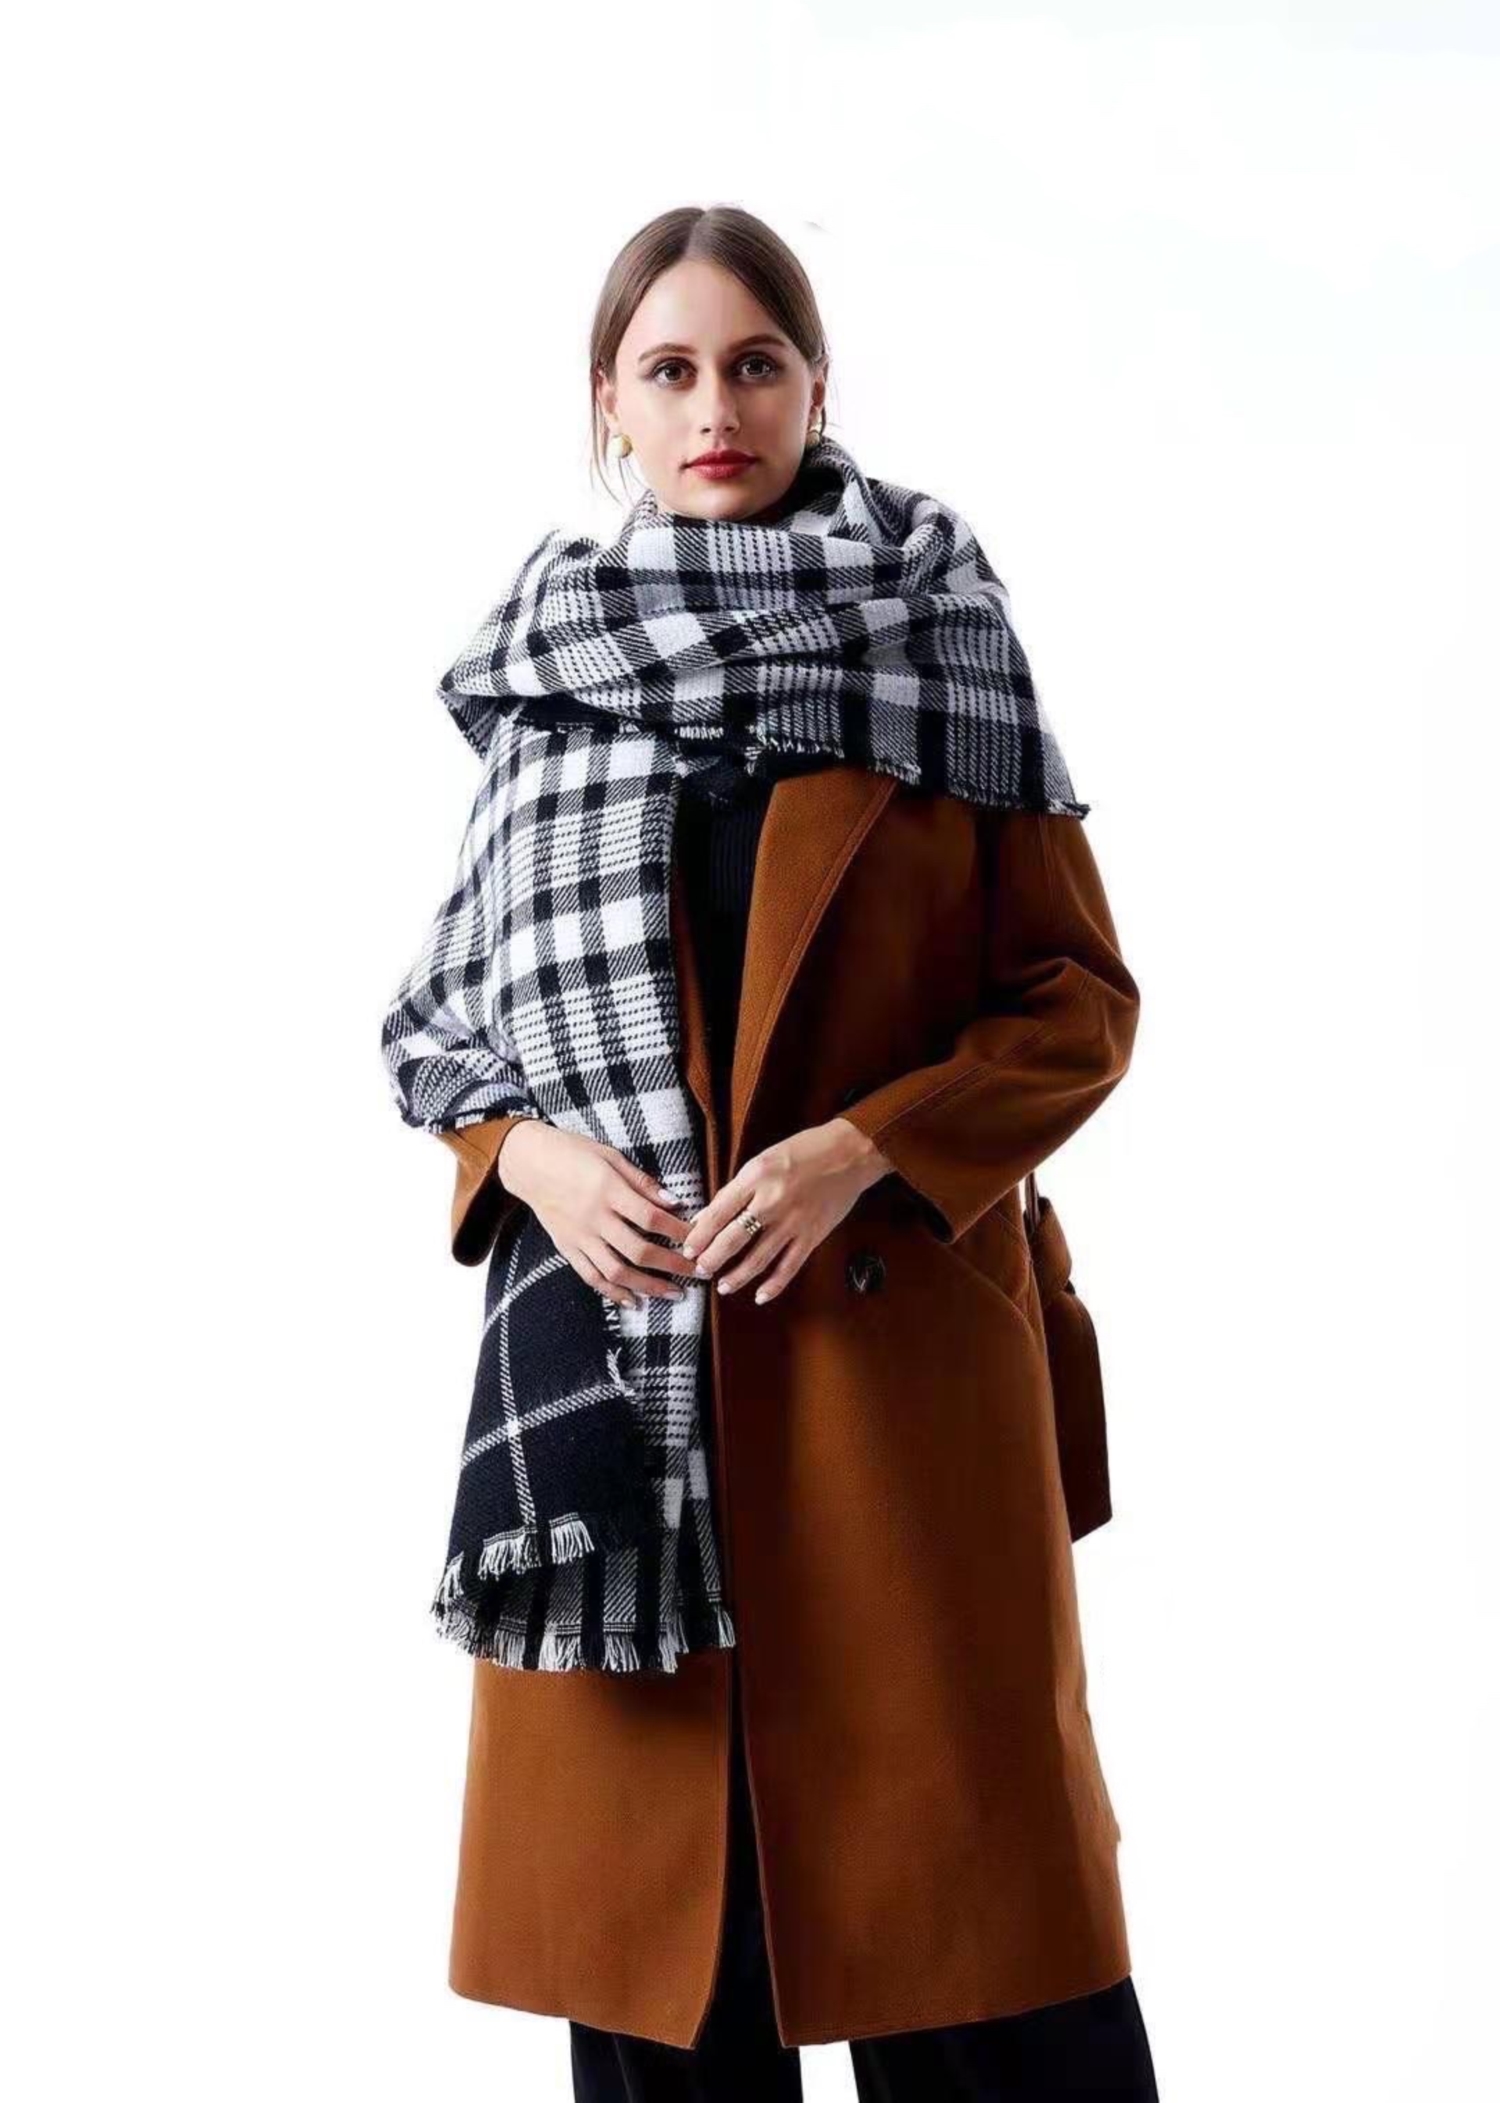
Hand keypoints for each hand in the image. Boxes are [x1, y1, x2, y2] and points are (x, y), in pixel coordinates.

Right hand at [495, 1121, 698, 1309]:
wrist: (528, 1163)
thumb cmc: (573, 1152)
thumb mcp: (611, 1156)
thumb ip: (642, 1181)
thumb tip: (675, 1202)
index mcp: (608, 1190)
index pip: (651, 1218)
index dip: (679, 1232)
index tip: (700, 1240)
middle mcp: (594, 1218)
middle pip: (639, 1250)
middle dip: (673, 1265)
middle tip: (698, 1273)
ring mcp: (579, 1237)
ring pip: (617, 1271)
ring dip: (648, 1287)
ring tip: (674, 1294)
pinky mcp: (567, 1248)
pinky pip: (591, 1276)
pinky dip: (613, 1292)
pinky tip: (634, 1301)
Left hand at [679, 1118, 891, 1306]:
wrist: (851, 1153)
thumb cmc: (804, 1150)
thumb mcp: (763, 1160)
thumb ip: (736, 1189)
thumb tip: (707, 1215)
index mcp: (756, 1176)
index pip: (719, 1211)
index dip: (700, 1234)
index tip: (687, 1248)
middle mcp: (773, 1200)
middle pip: (734, 1238)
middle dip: (712, 1259)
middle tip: (699, 1271)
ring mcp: (794, 1221)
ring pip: (759, 1258)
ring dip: (737, 1276)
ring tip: (722, 1286)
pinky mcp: (813, 1235)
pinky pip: (790, 1266)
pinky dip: (774, 1284)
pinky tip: (760, 1296)